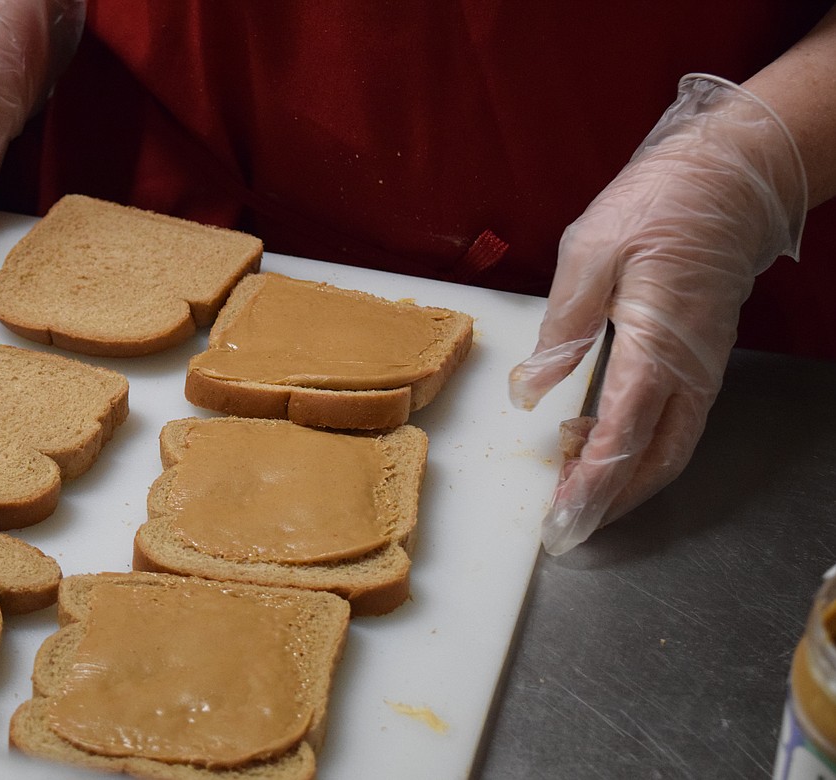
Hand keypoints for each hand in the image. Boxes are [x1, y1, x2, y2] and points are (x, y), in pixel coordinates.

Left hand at [509, 74, 806, 554]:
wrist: (733, 175)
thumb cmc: (659, 205)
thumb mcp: (590, 254)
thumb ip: (561, 329)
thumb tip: (528, 393)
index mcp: (656, 348)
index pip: (622, 439)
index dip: (590, 486)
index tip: (563, 520)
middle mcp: (687, 371)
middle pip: (654, 462)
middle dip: (610, 501)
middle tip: (567, 526)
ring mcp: (702, 368)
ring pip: (669, 448)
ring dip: (625, 480)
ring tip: (574, 490)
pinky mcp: (702, 358)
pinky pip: (675, 423)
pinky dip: (639, 449)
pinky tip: (599, 442)